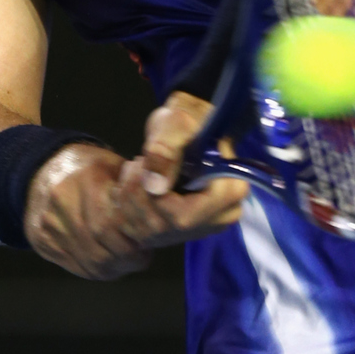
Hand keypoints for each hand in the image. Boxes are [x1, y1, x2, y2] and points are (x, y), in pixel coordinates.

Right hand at [24, 143, 151, 279]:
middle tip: (141, 256)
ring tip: (127, 260)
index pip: (115, 223)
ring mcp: (49, 224)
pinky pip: (75, 266)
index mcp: (87, 178)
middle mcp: (63, 201)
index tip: (149, 243)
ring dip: (114, 266)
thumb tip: (163, 218)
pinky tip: (108, 261)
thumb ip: (137, 191)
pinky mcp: (41, 240)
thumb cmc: (90, 167)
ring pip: (90, 261)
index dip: (135, 240)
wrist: (43, 168)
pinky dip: (96, 268)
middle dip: (127, 257)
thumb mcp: (116, 166)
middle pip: (101, 247)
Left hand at [111, 91, 247, 247]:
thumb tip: (154, 186)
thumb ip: (166, 148)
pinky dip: (125, 207)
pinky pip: (138, 234)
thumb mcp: (178, 122)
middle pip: (164, 227)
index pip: (185, 215)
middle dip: (138, 194)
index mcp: (229, 193)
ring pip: (147, 233)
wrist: (187, 126)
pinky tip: (132, 184)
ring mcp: (196, 228)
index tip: (147, 163)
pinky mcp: (177, 231)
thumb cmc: (190, 119)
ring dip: (128, 198)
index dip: (156, 196)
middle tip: (137, 161)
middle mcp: (216, 219)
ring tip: (135, 167)